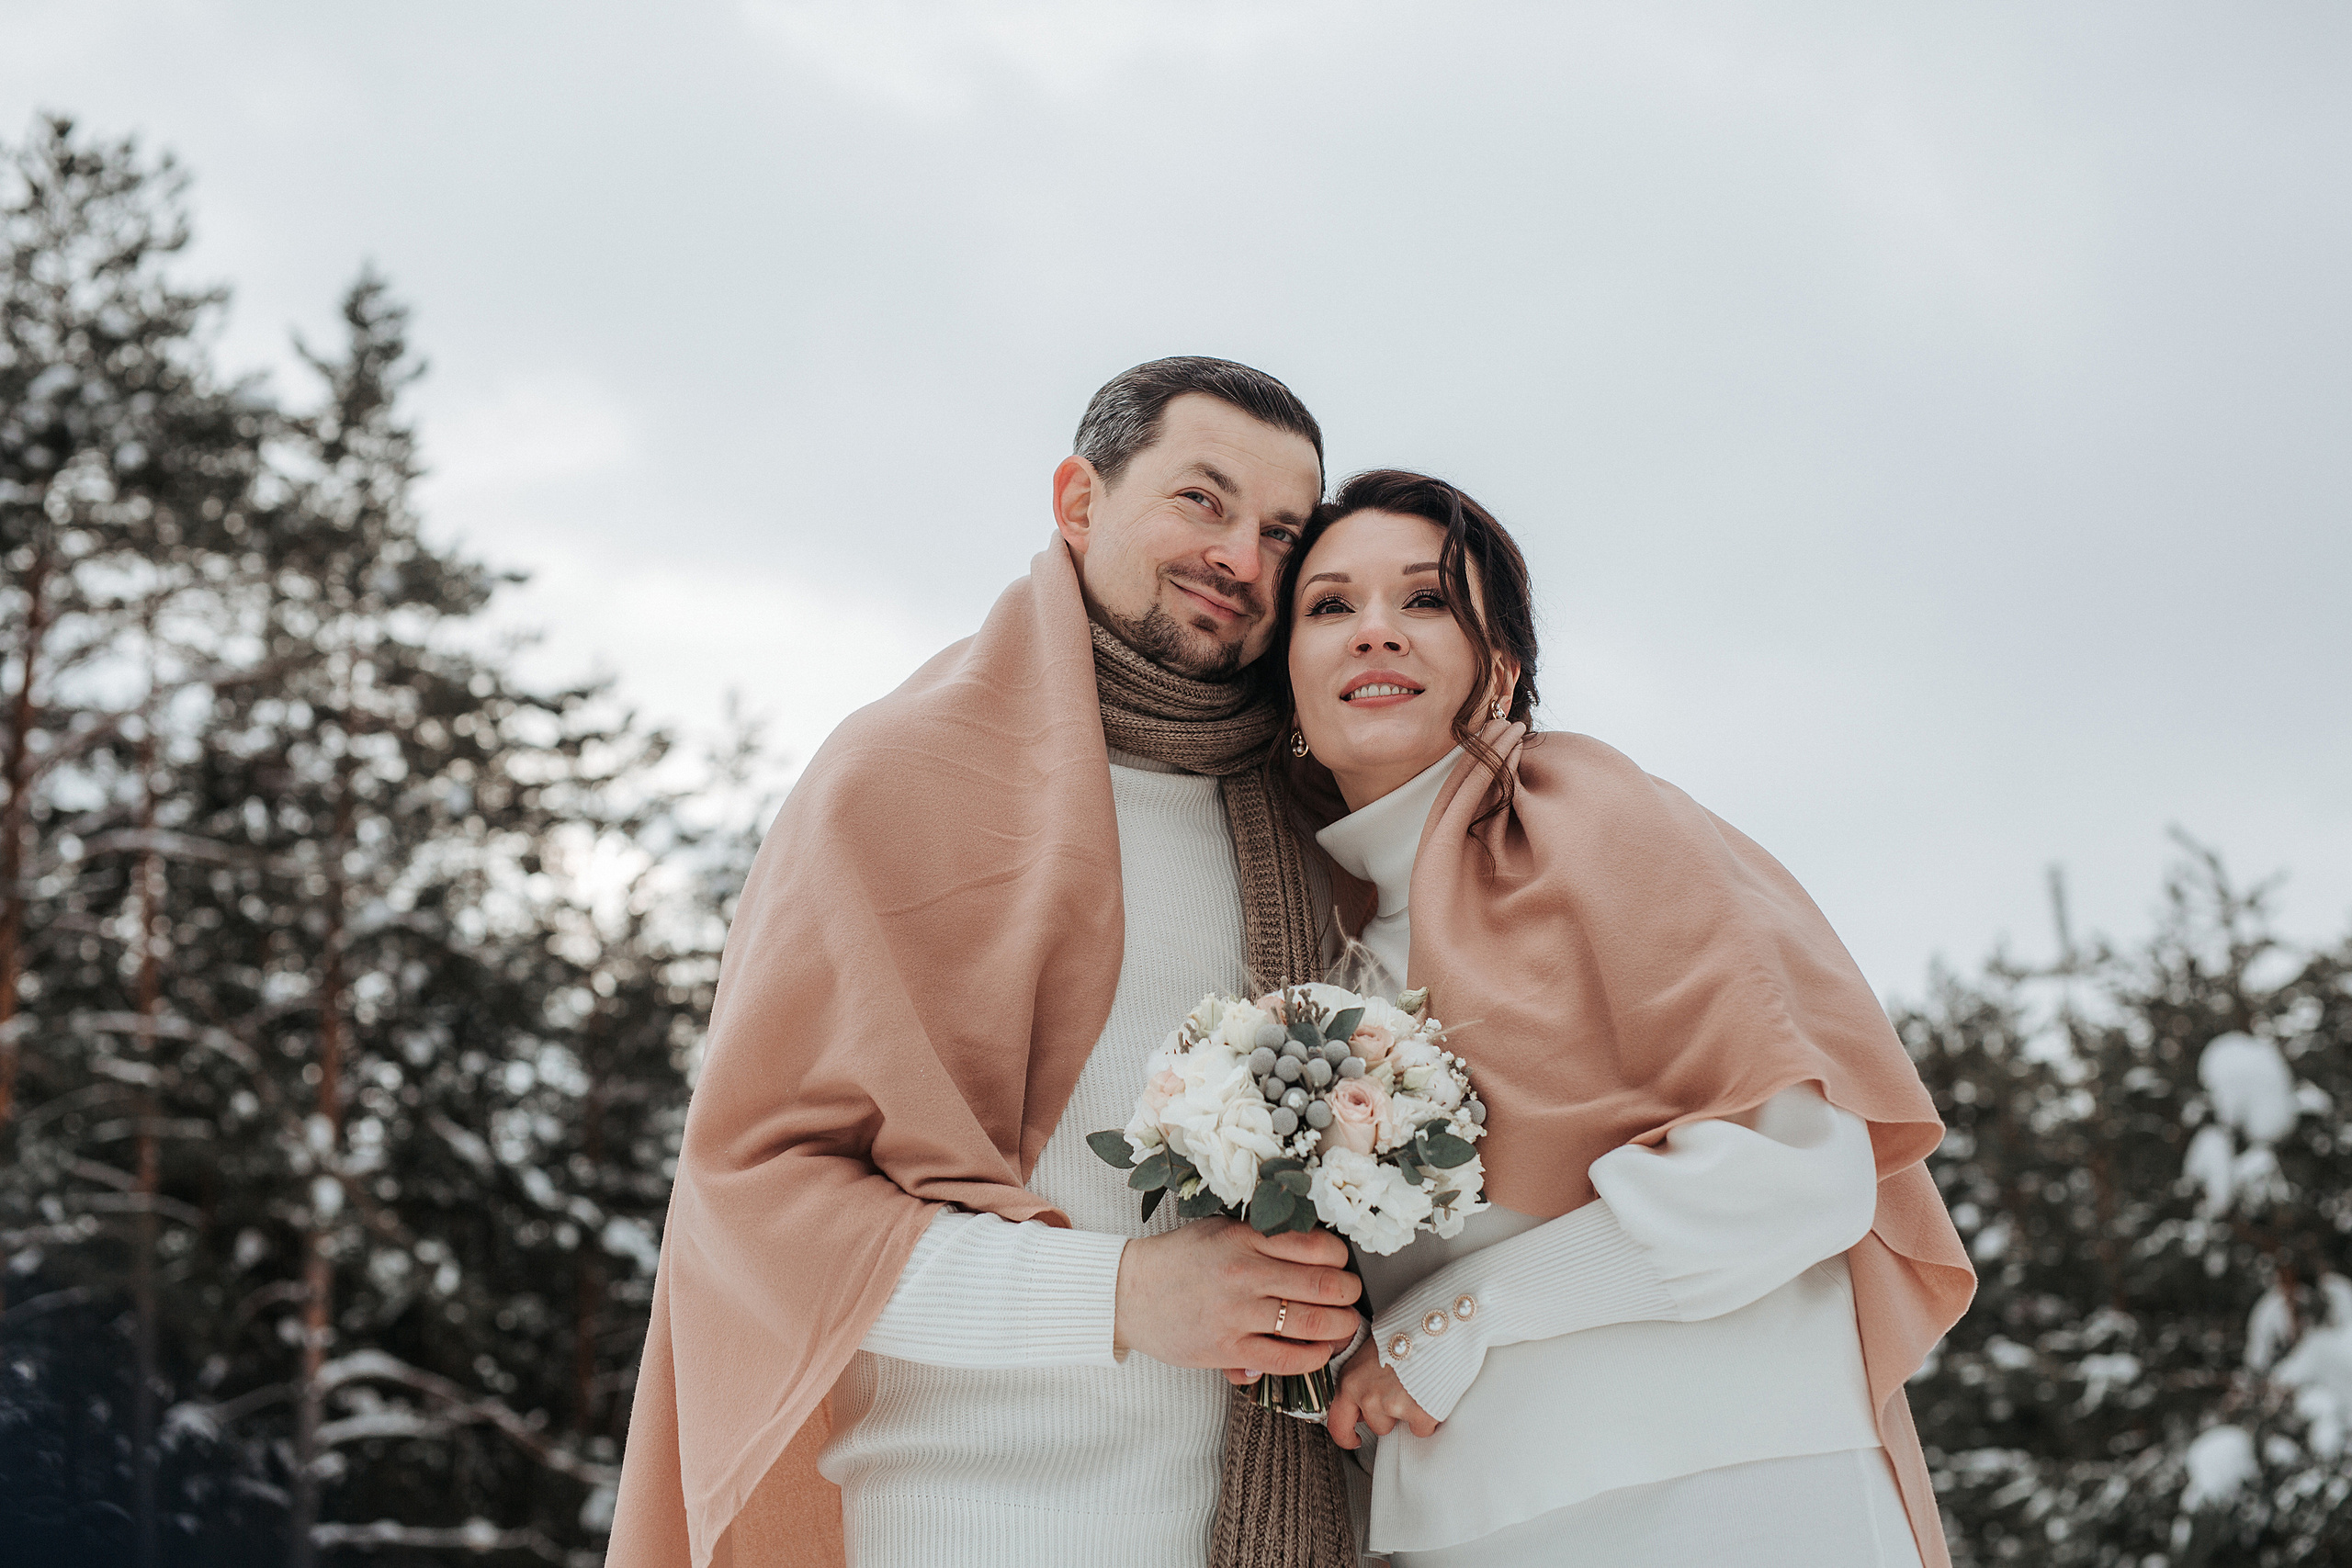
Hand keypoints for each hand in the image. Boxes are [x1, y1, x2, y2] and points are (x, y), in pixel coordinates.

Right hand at [1114, 1218, 1359, 1373]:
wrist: (1129, 1293)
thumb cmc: (1178, 1260)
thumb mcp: (1220, 1231)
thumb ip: (1263, 1238)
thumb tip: (1313, 1250)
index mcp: (1245, 1238)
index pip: (1317, 1246)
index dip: (1341, 1258)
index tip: (1341, 1265)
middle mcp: (1245, 1273)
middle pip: (1324, 1286)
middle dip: (1349, 1294)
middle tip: (1350, 1296)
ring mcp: (1237, 1313)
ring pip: (1312, 1323)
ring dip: (1340, 1327)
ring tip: (1343, 1326)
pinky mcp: (1228, 1349)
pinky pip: (1286, 1358)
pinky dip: (1313, 1357)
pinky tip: (1319, 1352)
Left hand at [1326, 1336, 1436, 1449]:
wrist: (1436, 1324)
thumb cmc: (1405, 1330)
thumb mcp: (1370, 1349)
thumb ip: (1361, 1376)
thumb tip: (1361, 1396)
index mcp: (1350, 1380)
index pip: (1337, 1423)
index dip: (1346, 1436)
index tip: (1354, 1439)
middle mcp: (1366, 1396)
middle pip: (1376, 1426)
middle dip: (1389, 1415)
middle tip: (1401, 1391)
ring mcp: (1392, 1406)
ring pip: (1400, 1427)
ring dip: (1408, 1414)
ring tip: (1416, 1387)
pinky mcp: (1418, 1413)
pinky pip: (1422, 1428)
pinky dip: (1429, 1416)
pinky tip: (1430, 1392)